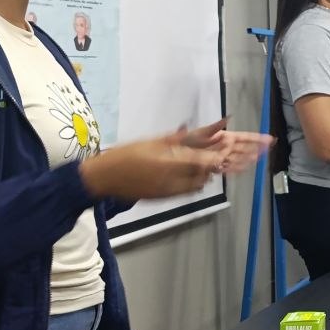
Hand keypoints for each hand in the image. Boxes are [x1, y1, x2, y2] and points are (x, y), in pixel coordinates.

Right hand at [80, 131, 222, 199]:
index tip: (224, 145)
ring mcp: (169, 191)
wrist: (105, 178)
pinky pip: (187, 192)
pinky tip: (189, 174)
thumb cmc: (127, 154)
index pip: (203, 161)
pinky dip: (194, 183)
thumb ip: (179, 138)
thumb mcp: (154, 141)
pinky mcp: (164, 198)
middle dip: (211, 164)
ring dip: (204, 174)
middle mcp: (172, 179)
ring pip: (198, 184)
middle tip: (214, 153)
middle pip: (204, 174)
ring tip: (201, 163)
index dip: (217, 154)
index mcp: (169, 161)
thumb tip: (200, 131)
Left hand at [180, 118, 271, 173]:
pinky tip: (245, 167)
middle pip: (245, 148)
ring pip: (239, 159)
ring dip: (250, 158)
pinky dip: (238, 168)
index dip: (257, 138)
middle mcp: (224, 146)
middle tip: (269, 147)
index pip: (244, 137)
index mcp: (223, 136)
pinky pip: (230, 168)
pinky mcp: (215, 167)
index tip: (268, 138)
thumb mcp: (200, 132)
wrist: (175, 155)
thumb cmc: (186, 141)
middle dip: (257, 148)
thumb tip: (228, 118)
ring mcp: (221, 157)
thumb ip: (215, 127)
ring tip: (261, 157)